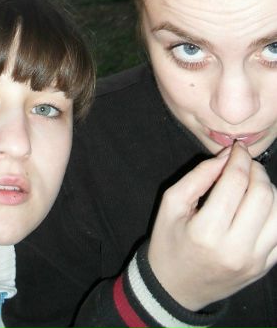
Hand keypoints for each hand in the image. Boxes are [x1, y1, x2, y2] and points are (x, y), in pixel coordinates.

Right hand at [148, 142, 276, 310]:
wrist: (177, 288)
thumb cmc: (169, 242)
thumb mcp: (171, 204)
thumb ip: (199, 176)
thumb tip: (227, 156)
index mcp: (206, 231)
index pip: (235, 182)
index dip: (238, 158)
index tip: (236, 148)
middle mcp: (236, 248)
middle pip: (263, 195)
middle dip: (256, 170)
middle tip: (244, 163)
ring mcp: (255, 261)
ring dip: (269, 190)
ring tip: (252, 184)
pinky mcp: (265, 268)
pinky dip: (275, 212)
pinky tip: (259, 206)